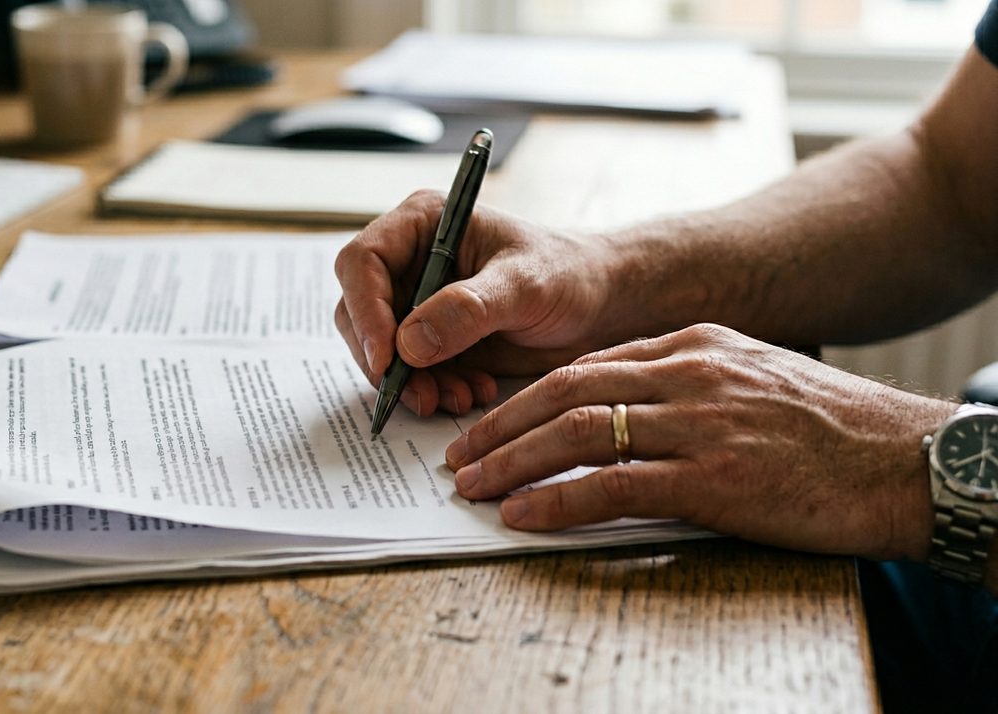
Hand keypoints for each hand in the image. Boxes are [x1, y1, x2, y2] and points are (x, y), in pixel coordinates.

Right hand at [334, 191, 618, 417]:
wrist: (599, 304)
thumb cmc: (569, 274)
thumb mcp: (524, 286)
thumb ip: (468, 309)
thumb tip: (408, 344)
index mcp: (423, 223)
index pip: (362, 262)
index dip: (364, 311)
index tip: (387, 358)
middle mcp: (410, 260)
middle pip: (359, 312)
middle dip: (386, 360)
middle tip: (420, 394)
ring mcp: (418, 302)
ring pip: (381, 349)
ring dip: (411, 382)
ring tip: (457, 398)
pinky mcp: (432, 339)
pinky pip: (409, 372)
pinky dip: (431, 390)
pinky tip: (471, 394)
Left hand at [445, 323, 957, 560]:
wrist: (906, 460)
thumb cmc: (831, 429)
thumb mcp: (752, 380)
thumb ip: (686, 385)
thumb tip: (622, 414)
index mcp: (694, 345)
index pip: (586, 364)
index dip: (526, 395)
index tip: (489, 421)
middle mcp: (688, 373)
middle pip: (565, 390)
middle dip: (501, 424)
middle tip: (460, 455)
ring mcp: (699, 422)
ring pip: (577, 431)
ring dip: (512, 460)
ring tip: (474, 486)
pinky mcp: (713, 476)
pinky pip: (613, 484)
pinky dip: (558, 498)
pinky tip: (523, 513)